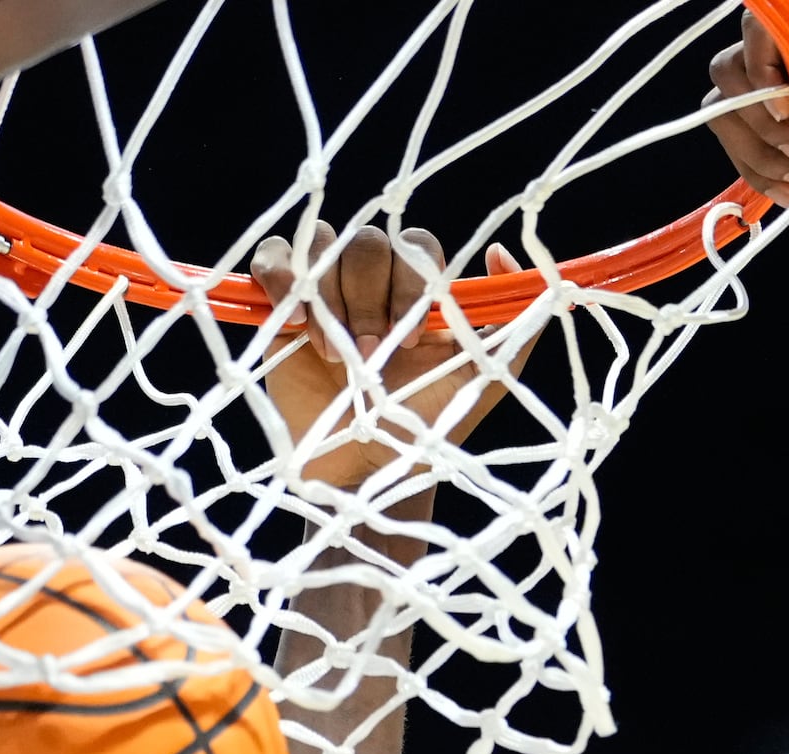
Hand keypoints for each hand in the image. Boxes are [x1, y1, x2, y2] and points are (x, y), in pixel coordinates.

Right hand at [249, 221, 521, 497]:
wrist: (366, 474)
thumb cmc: (425, 429)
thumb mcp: (485, 380)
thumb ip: (515, 322)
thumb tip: (503, 252)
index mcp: (418, 291)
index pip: (417, 245)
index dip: (412, 282)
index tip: (413, 342)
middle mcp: (372, 283)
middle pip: (368, 242)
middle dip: (369, 298)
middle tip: (372, 355)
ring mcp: (324, 291)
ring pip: (322, 245)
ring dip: (330, 297)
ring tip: (333, 353)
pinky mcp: (279, 306)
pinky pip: (272, 257)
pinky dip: (280, 276)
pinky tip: (296, 324)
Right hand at [706, 1, 788, 226]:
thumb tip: (760, 12)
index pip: (750, 31)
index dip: (757, 68)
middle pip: (728, 80)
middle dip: (761, 122)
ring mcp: (787, 109)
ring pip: (728, 123)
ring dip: (764, 155)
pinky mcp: (784, 150)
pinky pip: (743, 159)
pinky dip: (765, 177)